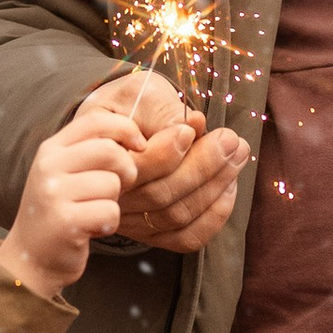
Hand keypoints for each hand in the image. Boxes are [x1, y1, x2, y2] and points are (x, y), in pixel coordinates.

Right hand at [0, 110, 140, 296]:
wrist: (31, 258)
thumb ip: (93, 151)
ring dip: (114, 202)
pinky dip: (109, 224)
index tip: (140, 146)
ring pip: (113, 184)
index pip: (96, 120)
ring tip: (95, 212)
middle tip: (120, 188)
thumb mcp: (66, 173)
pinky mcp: (65, 222)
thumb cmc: (60, 212)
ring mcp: (54, 194)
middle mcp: (49, 167)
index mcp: (51, 149)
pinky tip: (92, 230)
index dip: (126, 129)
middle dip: (126, 170)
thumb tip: (140, 138)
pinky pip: (110, 212)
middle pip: (110, 151)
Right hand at [82, 65, 252, 255]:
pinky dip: (214, 217)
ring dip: (216, 187)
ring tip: (237, 155)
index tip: (194, 128)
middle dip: (204, 166)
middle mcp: (108, 196)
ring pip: (176, 217)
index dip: (169, 151)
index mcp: (95, 159)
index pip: (135, 167)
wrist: (116, 130)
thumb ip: (162, 110)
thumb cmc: (129, 105)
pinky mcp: (148, 233)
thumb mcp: (137, 94)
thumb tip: (195, 124)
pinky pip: (184, 238)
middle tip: (231, 140)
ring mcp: (127, 220)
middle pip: (159, 195)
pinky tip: (228, 188)